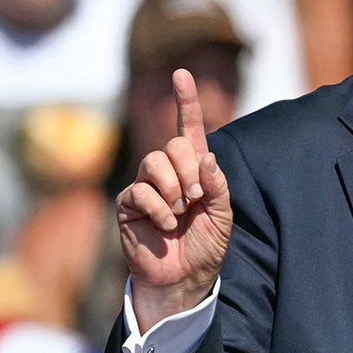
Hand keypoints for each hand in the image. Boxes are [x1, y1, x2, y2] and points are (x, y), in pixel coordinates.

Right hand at [117, 69, 232, 331]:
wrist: (184, 278)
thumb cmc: (206, 246)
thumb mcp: (223, 214)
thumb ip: (218, 184)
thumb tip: (204, 155)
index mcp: (195, 169)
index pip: (189, 128)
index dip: (186, 101)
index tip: (181, 73)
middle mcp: (169, 172)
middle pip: (173, 145)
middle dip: (189, 169)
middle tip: (197, 197)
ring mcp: (146, 186)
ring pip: (154, 162)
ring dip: (173, 187)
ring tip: (181, 211)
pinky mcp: (129, 204)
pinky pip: (139, 190)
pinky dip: (158, 207)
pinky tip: (166, 224)